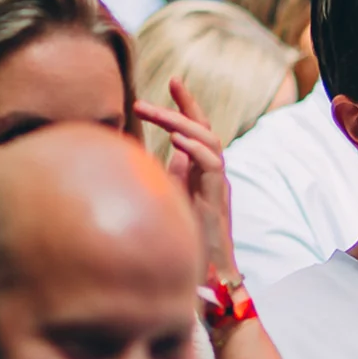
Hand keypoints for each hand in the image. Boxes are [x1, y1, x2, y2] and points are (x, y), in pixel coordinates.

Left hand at [137, 78, 237, 282]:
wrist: (210, 277)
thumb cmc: (187, 242)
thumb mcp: (167, 201)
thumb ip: (161, 178)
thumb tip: (140, 157)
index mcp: (200, 173)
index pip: (197, 130)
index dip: (186, 105)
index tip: (172, 81)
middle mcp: (212, 175)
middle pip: (204, 129)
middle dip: (185, 105)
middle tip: (163, 87)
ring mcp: (217, 186)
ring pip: (210, 142)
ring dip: (183, 123)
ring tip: (156, 113)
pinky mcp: (218, 200)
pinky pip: (212, 166)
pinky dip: (195, 149)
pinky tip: (176, 140)